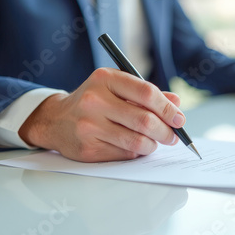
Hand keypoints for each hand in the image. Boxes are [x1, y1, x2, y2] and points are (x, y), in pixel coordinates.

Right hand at [19, 68, 184, 161]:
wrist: (55, 120)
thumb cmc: (93, 101)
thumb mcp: (117, 87)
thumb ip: (147, 94)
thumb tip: (176, 104)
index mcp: (106, 79)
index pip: (147, 93)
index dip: (168, 108)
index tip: (179, 119)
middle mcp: (95, 101)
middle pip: (144, 120)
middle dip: (166, 131)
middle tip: (173, 136)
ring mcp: (89, 126)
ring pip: (137, 142)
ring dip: (153, 145)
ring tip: (154, 142)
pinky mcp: (88, 149)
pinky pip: (125, 155)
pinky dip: (136, 153)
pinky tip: (134, 147)